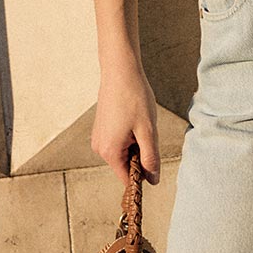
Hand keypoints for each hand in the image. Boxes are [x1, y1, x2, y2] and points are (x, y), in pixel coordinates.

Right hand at [91, 54, 161, 185]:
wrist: (119, 71)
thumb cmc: (134, 98)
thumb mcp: (148, 131)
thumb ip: (151, 159)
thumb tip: (152, 180)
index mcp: (110, 152)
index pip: (128, 178)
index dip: (144, 174)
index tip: (153, 159)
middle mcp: (99, 148)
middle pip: (127, 165)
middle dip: (141, 155)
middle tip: (147, 131)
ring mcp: (98, 138)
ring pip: (124, 152)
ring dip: (136, 144)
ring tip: (139, 122)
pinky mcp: (101, 129)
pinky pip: (119, 142)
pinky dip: (130, 136)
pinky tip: (133, 119)